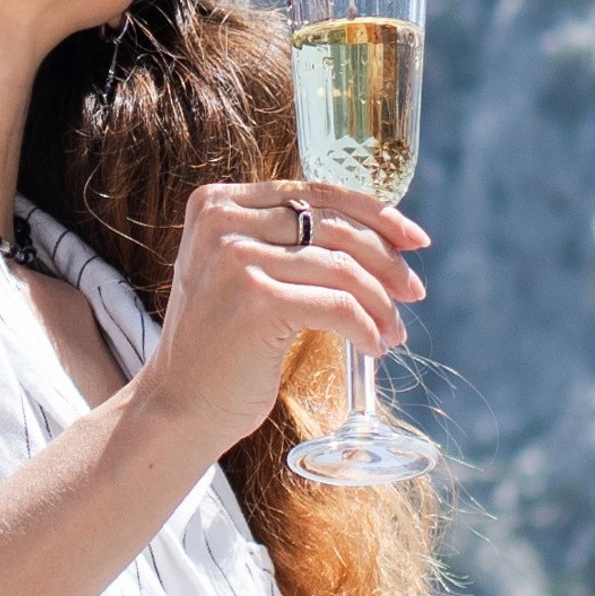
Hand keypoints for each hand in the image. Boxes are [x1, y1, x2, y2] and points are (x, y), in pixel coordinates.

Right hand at [125, 181, 431, 460]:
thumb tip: (379, 232)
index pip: (316, 191)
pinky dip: (366, 327)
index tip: (415, 238)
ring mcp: (236, 257)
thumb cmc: (223, 343)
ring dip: (381, 302)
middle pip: (334, 226)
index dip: (374, 213)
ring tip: (393, 330)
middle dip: (386, 260)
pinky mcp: (255, 299)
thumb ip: (285, 240)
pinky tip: (374, 346)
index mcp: (217, 202)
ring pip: (342, 268)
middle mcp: (222, 220)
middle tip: (413, 291)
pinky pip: (337, 306)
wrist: (179, 404)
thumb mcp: (242, 271)